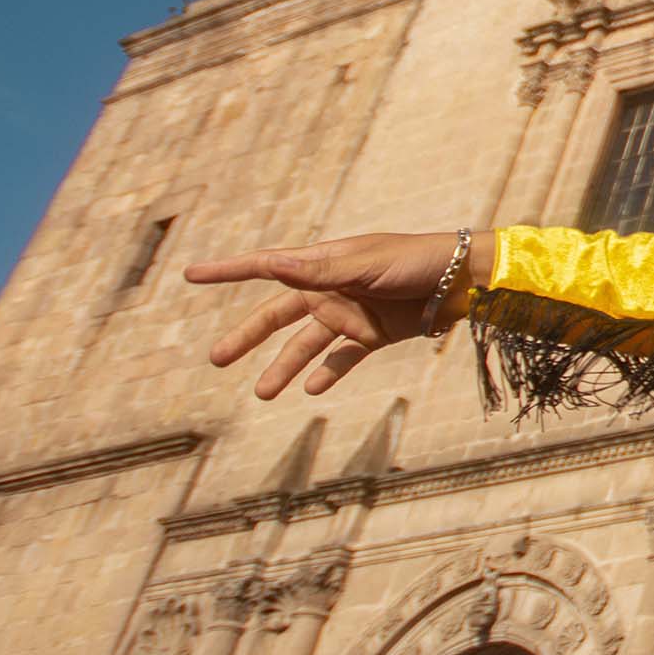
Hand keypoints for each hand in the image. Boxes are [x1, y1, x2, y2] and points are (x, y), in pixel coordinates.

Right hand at [191, 232, 486, 397]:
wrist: (463, 281)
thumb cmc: (415, 261)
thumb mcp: (365, 265)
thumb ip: (320, 270)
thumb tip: (271, 264)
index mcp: (322, 264)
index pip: (265, 267)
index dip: (227, 271)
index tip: (191, 275)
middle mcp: (329, 289)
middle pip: (276, 316)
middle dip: (246, 336)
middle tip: (215, 359)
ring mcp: (349, 313)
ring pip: (304, 345)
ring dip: (283, 367)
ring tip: (261, 392)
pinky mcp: (372, 335)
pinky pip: (341, 359)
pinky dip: (326, 374)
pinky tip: (312, 390)